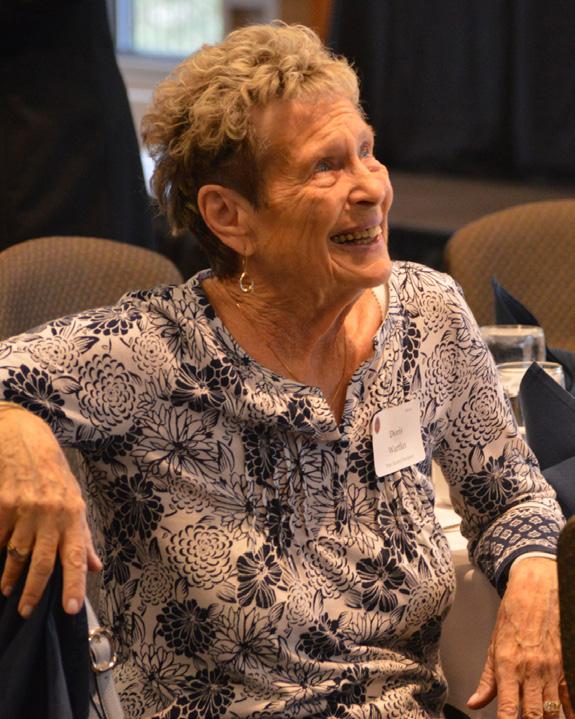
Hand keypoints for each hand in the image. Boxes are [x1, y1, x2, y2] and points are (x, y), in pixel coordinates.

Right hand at [0, 407, 101, 617]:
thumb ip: (82, 536)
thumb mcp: (75, 499)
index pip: (75, 556)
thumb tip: (95, 566)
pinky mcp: (1, 506)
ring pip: (15, 556)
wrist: (24, 439)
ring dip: (9, 577)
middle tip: (26, 611)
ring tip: (7, 589)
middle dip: (33, 592)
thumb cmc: (54, 472)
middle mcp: (50, 514)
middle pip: (41, 563)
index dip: (74, 584)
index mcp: (73, 514)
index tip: (70, 609)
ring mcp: (23, 510)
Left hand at [467, 556, 573, 717]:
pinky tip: (565, 717)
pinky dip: (568, 712)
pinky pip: (570, 698)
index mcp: (508, 665)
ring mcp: (551, 670)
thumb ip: (487, 679)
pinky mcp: (567, 667)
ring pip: (553, 711)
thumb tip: (475, 703)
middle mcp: (531, 670)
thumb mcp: (493, 645)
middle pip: (533, 715)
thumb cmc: (513, 615)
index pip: (508, 708)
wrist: (537, 591)